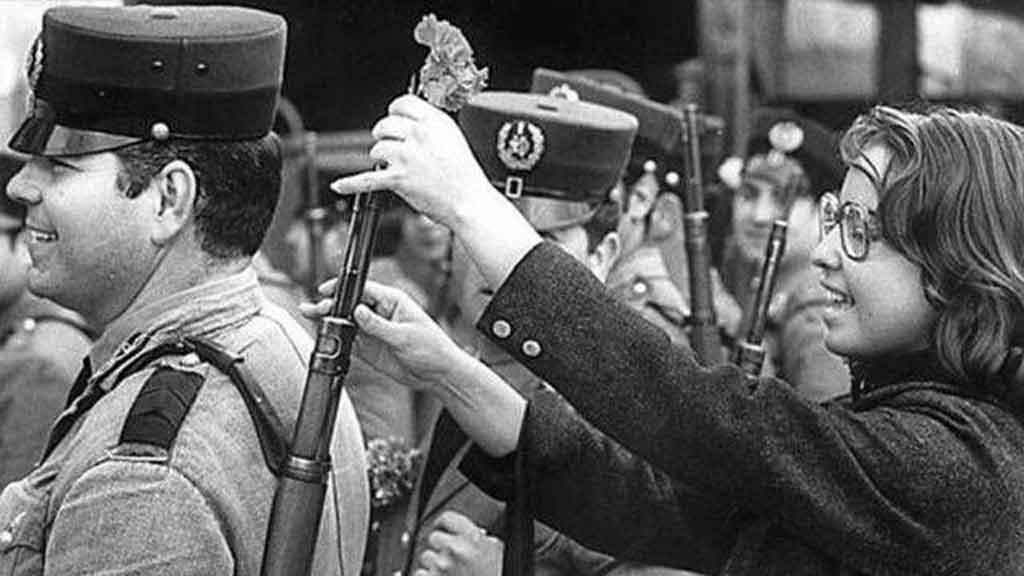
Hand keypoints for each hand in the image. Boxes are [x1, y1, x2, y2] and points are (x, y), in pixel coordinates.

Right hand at [300, 279, 469, 388]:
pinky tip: (325, 338)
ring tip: (311, 319)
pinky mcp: (370, 348)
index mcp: (392, 301)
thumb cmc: (432, 348)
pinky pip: (349, 341)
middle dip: (331, 305)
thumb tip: (358, 311)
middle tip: (315, 309)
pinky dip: (336, 339)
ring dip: (330, 321)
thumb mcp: (405, 335)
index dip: (343, 289)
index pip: (363, 289)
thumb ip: (378, 325)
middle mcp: (381, 313)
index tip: (326, 291)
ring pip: (346, 322)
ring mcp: (374, 330)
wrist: (439, 374)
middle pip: (350, 304)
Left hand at [330, 94, 494, 229]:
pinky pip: (367, 179)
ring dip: (381, 158)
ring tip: (394, 166)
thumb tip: (408, 121)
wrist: (469, 202)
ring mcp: (407, 157)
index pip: (402, 103)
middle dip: (384, 134)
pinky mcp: (398, 179)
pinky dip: (351, 183)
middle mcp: (419, 135)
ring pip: (377, 148)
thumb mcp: (452, 138)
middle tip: (390, 145)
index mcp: (434, 122)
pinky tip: (340, 184)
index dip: (395, 112)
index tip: (394, 118)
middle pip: (385, 124)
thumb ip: (430, 126)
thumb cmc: (464, 175)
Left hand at [413, 511, 502, 575]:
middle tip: (450, 556)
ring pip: (425, 557)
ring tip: (448, 572)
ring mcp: (441, 567)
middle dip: (440, 547)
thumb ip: (481, 539)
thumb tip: (474, 533)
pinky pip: (419, 574)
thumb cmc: (496, 573)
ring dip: (434, 564)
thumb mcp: (497, 551)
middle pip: (434, 537)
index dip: (444, 523)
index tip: (443, 528)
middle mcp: (455, 549)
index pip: (447, 518)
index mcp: (472, 538)